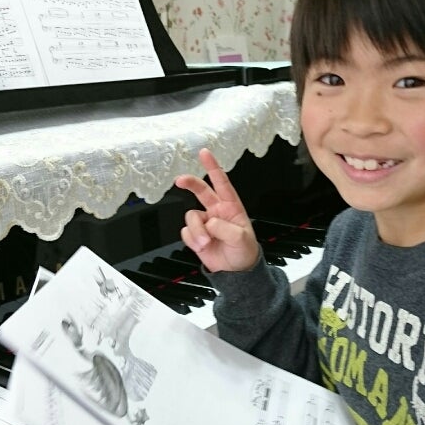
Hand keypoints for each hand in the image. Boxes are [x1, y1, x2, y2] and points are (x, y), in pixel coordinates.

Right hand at [175, 147, 260, 272]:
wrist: (236, 272)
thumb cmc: (244, 251)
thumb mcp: (241, 238)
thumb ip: (225, 228)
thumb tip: (209, 222)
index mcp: (231, 207)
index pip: (222, 182)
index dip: (213, 167)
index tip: (204, 153)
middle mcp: (216, 211)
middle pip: (200, 190)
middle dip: (190, 183)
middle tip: (180, 180)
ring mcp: (205, 223)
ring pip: (191, 217)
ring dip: (197, 231)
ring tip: (206, 243)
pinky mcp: (196, 235)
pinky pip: (186, 231)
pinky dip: (192, 239)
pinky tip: (202, 246)